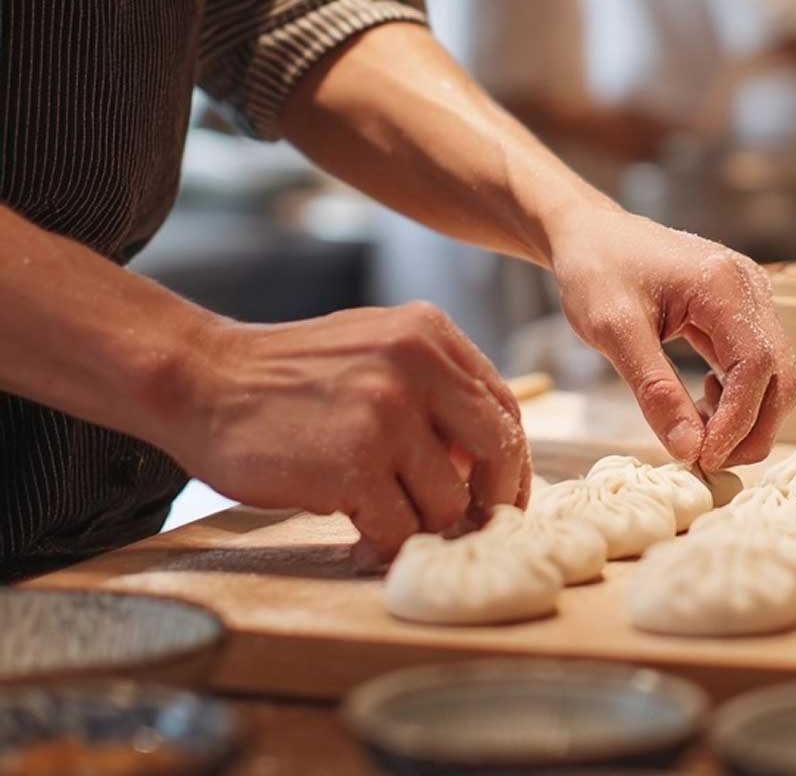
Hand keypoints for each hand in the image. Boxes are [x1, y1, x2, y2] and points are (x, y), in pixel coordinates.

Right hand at [174, 303, 530, 568]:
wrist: (205, 381)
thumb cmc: (291, 377)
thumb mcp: (375, 351)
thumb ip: (434, 389)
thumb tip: (486, 460)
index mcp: (430, 333)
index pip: (503, 405)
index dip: (509, 459)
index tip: (500, 493)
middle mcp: (418, 364)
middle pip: (498, 451)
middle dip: (490, 499)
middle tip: (470, 526)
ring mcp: (387, 412)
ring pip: (450, 501)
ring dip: (422, 524)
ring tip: (385, 520)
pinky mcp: (354, 463)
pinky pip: (401, 529)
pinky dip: (384, 543)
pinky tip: (359, 535)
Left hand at [549, 206, 795, 469]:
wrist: (591, 234)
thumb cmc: (596, 271)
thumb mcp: (612, 331)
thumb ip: (654, 390)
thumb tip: (688, 451)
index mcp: (723, 283)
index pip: (758, 366)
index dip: (738, 421)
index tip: (703, 458)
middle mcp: (750, 286)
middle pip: (783, 375)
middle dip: (752, 428)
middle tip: (704, 459)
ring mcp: (751, 296)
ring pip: (776, 374)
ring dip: (746, 416)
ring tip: (696, 431)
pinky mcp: (742, 309)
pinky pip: (757, 363)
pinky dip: (737, 396)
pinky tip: (700, 401)